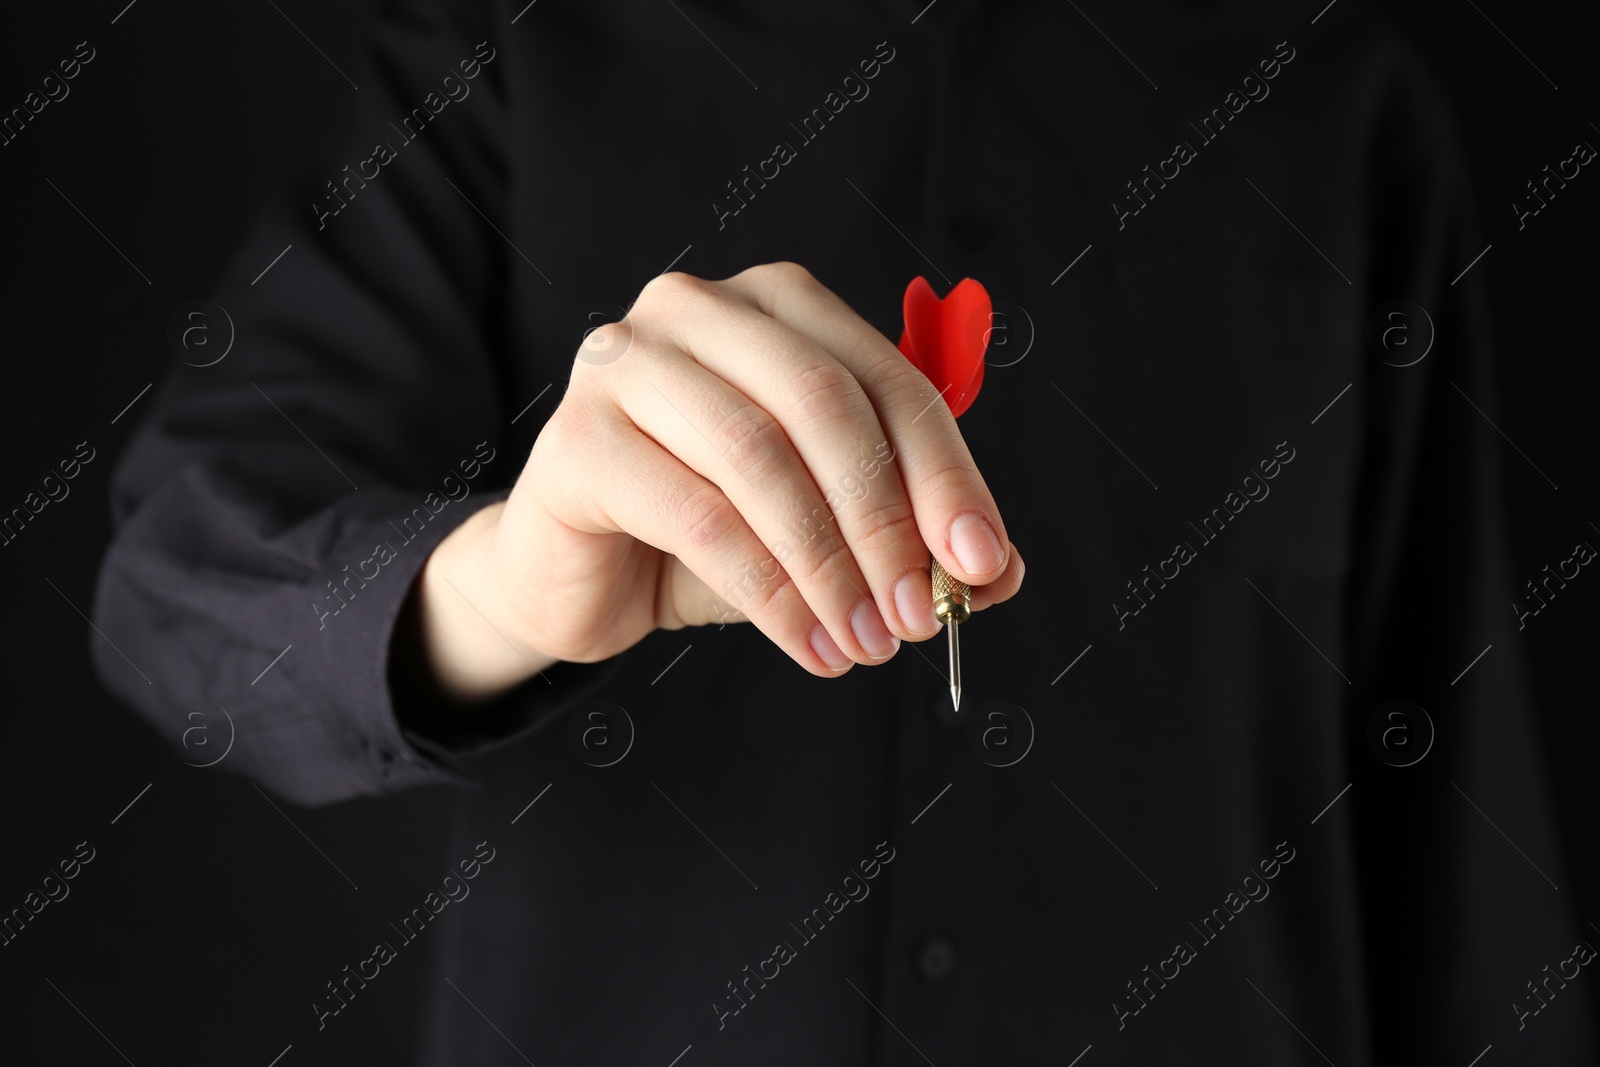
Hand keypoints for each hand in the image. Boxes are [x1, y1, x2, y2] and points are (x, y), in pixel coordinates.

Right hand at [413, 262, 1023, 701]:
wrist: (580, 577)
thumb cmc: (706, 536)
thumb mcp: (824, 533)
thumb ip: (909, 538)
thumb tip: (998, 573)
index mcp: (777, 304)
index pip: (887, 378)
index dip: (945, 474)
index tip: (980, 561)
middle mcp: (698, 309)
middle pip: (825, 402)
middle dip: (885, 522)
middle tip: (917, 617)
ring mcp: (626, 362)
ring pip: (760, 456)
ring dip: (828, 564)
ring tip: (862, 642)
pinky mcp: (578, 437)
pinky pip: (697, 515)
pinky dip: (768, 591)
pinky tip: (806, 642)